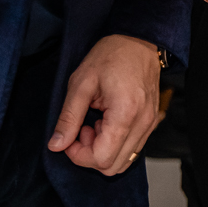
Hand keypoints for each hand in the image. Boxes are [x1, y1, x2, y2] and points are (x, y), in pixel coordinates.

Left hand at [48, 34, 162, 175]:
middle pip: (113, 166)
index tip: (70, 136)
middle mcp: (143, 123)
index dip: (79, 155)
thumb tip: (56, 145)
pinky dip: (115, 144)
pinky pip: (132, 148)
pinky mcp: (151, 122)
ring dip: (103, 150)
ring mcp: (150, 124)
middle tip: (81, 129)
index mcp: (125, 113)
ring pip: (124, 161)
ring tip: (94, 124)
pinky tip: (106, 122)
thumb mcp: (80, 83)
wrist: (138, 40)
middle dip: (90, 155)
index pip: (102, 158)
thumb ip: (68, 118)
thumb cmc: (111, 55)